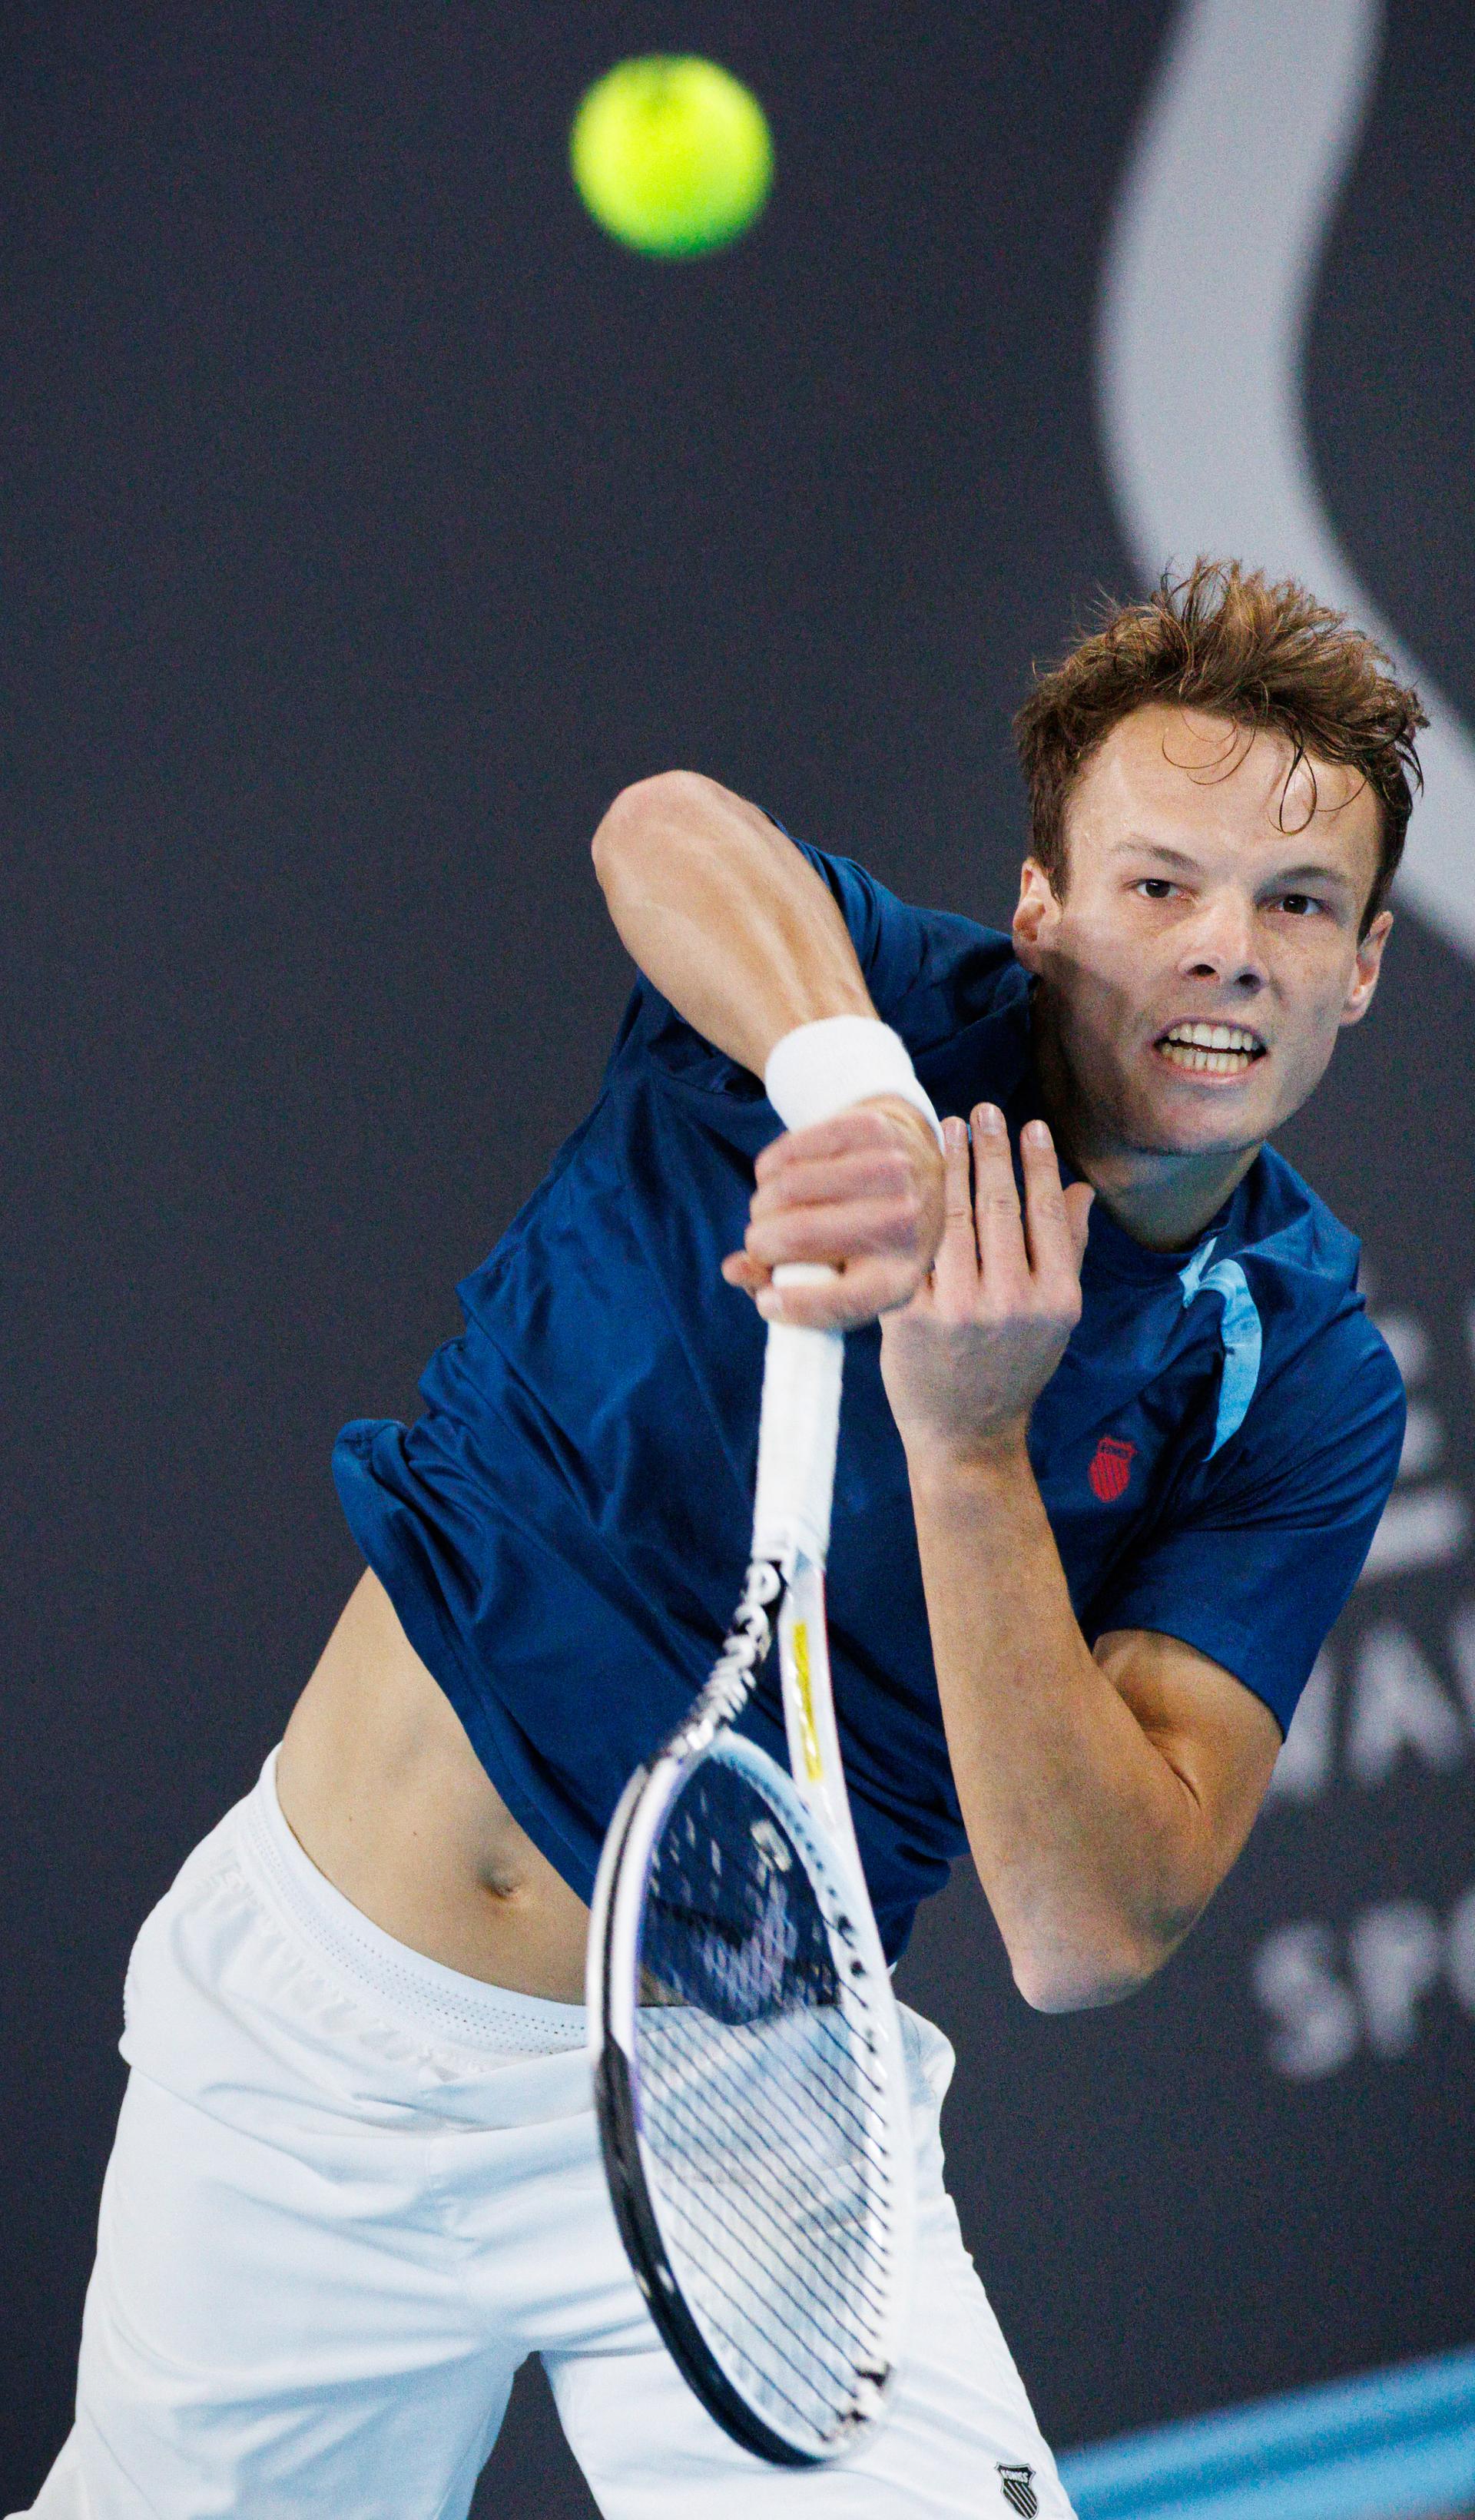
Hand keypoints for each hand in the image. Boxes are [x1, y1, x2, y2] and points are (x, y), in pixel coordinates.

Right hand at [721, 1097, 945, 1330]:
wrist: (914, 1168)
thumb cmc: (863, 1240)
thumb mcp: (839, 1278)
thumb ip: (783, 1285)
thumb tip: (734, 1269)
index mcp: (900, 1276)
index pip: (845, 1301)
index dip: (794, 1306)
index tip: (767, 1300)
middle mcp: (905, 1221)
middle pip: (798, 1236)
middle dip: (760, 1244)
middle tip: (760, 1244)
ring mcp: (892, 1170)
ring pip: (786, 1188)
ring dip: (762, 1205)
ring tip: (773, 1211)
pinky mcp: (870, 1129)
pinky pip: (788, 1152)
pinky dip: (769, 1170)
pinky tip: (782, 1178)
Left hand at [879, 1106, 1093, 1465]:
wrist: (967, 1437)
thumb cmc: (1014, 1369)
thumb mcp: (1055, 1317)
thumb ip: (1065, 1251)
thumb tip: (1081, 1189)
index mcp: (1056, 1298)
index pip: (1044, 1212)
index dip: (1036, 1162)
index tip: (1028, 1124)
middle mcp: (1011, 1302)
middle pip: (998, 1206)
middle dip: (989, 1149)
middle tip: (981, 1110)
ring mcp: (959, 1310)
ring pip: (952, 1219)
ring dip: (947, 1166)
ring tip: (944, 1129)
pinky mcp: (911, 1318)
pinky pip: (910, 1251)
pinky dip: (908, 1209)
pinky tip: (904, 1177)